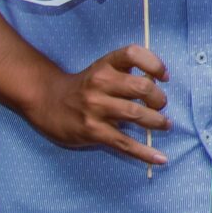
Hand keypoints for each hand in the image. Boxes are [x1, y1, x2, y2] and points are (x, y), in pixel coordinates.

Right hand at [26, 44, 169, 166]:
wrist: (47, 102)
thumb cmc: (85, 86)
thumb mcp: (102, 69)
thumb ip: (127, 72)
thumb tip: (159, 84)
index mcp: (105, 65)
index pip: (133, 54)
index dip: (154, 64)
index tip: (164, 77)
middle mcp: (100, 83)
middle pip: (141, 87)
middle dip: (159, 98)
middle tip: (161, 105)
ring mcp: (95, 108)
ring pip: (136, 114)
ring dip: (157, 121)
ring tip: (164, 124)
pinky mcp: (93, 131)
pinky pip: (124, 143)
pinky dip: (145, 152)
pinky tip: (160, 158)